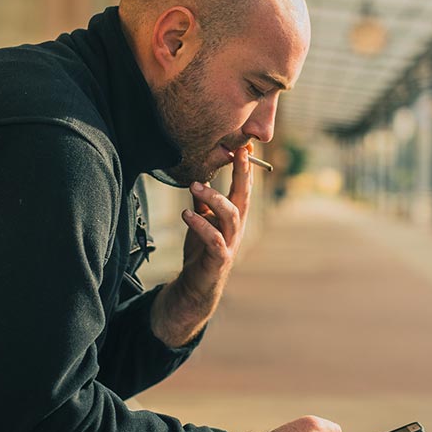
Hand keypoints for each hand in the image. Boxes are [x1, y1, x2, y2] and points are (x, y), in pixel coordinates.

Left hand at [177, 144, 253, 313]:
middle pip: (244, 197)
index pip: (243, 187)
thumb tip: (198, 176)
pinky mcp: (219, 258)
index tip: (244, 146)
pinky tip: (186, 214)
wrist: (196, 284)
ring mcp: (230, 243)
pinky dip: (200, 225)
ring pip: (231, 215)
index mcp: (234, 216)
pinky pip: (214, 239)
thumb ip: (202, 201)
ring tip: (195, 186)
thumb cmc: (201, 250)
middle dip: (242, 174)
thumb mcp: (201, 220)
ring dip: (214, 198)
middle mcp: (237, 227)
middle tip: (234, 153)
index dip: (245, 167)